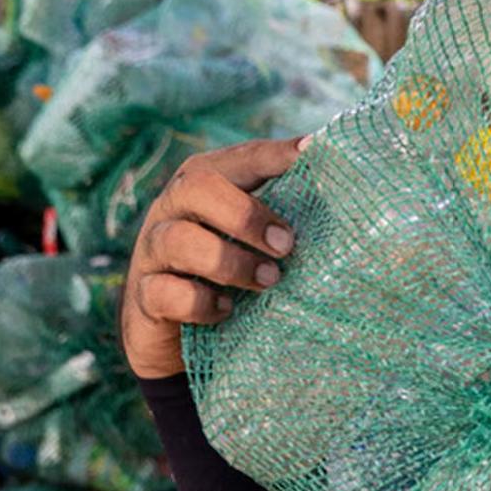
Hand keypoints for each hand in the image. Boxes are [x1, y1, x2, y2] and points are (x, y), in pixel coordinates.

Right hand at [120, 137, 305, 380]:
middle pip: (197, 187)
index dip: (273, 155)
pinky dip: (201, 303)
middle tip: (287, 245)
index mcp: (204, 186)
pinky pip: (167, 293)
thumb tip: (343, 196)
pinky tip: (226, 311)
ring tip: (269, 280)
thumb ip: (279, 220)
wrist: (173, 338)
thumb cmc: (225, 277)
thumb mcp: (250, 242)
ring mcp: (154, 252)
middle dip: (246, 214)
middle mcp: (173, 210)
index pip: (238, 160)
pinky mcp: (147, 297)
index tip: (313, 152)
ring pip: (180, 240)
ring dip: (230, 261)